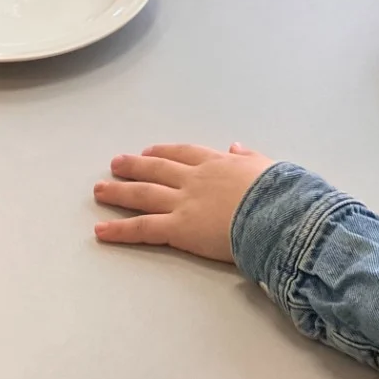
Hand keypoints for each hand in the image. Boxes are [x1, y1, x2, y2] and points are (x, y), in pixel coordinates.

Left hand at [93, 143, 273, 263]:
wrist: (277, 213)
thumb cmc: (279, 194)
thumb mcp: (266, 166)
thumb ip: (248, 157)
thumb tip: (237, 146)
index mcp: (217, 164)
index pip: (184, 154)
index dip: (164, 152)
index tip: (150, 151)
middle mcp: (194, 179)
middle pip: (157, 169)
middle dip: (135, 166)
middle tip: (116, 164)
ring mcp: (183, 202)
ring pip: (144, 194)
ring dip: (119, 192)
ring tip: (99, 190)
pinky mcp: (178, 228)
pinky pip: (143, 228)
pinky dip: (120, 230)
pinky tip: (101, 232)